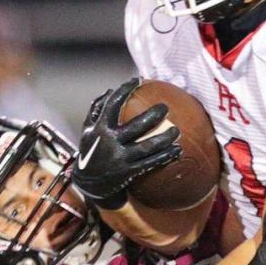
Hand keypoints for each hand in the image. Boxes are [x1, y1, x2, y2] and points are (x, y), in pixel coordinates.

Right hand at [73, 78, 180, 208]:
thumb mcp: (87, 131)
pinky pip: (150, 163)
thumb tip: (109, 91)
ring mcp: (120, 158)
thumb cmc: (90, 152)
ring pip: (147, 147)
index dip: (124, 90)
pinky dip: (165, 157)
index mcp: (99, 128)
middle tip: (165, 107)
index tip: (137, 80)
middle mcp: (110, 142)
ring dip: (164, 139)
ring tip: (176, 131)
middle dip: (152, 115)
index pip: (112, 104)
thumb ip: (96, 111)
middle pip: (136, 126)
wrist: (88, 184)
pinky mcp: (128, 172)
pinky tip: (177, 151)